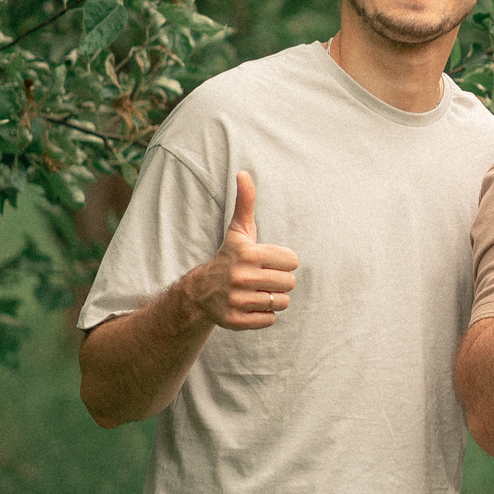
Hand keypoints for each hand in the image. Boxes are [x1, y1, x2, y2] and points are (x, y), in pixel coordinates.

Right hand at [185, 171, 298, 331]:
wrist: (201, 291)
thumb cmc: (230, 256)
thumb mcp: (239, 230)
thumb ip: (246, 202)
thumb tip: (244, 173)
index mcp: (248, 254)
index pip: (292, 261)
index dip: (284, 261)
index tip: (267, 261)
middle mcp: (241, 278)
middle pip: (290, 283)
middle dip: (281, 281)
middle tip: (263, 278)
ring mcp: (237, 301)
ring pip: (282, 303)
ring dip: (274, 298)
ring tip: (257, 291)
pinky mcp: (235, 321)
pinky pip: (269, 319)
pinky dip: (264, 314)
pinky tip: (250, 305)